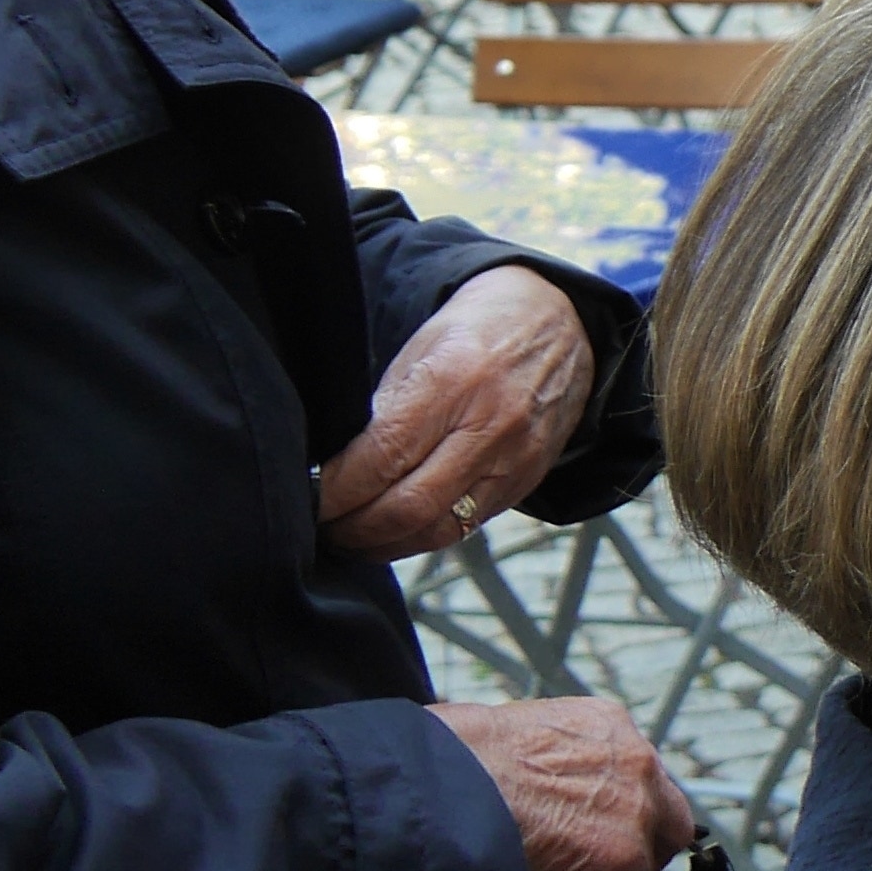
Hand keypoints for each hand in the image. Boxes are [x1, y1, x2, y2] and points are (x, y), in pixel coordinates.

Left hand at [318, 265, 598, 556]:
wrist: (560, 325)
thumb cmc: (477, 331)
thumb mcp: (420, 348)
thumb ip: (384, 410)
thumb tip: (336, 467)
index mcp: (454, 381)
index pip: (382, 457)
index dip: (337, 490)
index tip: (311, 498)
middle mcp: (491, 427)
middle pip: (409, 507)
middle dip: (354, 528)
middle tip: (322, 528)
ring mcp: (515, 460)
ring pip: (438, 530)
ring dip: (385, 545)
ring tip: (352, 539)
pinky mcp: (527, 483)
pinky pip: (466, 527)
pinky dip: (423, 535)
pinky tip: (396, 532)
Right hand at [436, 698, 696, 870]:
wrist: (446, 787)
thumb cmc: (456, 758)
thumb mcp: (519, 733)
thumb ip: (558, 761)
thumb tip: (546, 787)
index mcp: (608, 725)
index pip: (640, 774)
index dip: (623, 807)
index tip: (602, 824)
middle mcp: (636, 765)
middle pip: (666, 820)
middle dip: (638, 846)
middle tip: (598, 863)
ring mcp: (635, 816)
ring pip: (639, 865)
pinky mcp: (621, 864)